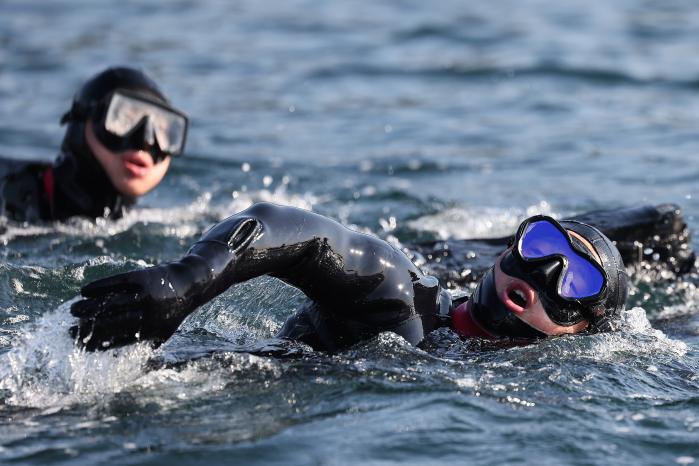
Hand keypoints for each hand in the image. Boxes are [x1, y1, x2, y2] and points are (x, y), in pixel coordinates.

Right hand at [70, 261, 201, 350]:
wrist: (190, 283)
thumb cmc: (172, 312)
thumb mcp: (163, 333)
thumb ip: (144, 347)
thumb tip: (118, 363)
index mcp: (150, 331)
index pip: (116, 341)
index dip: (94, 344)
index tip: (77, 345)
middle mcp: (147, 314)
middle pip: (110, 322)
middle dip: (87, 328)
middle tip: (69, 330)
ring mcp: (144, 295)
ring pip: (111, 303)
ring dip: (88, 307)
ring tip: (73, 310)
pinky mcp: (141, 277)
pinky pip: (115, 283)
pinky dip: (98, 287)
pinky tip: (83, 291)